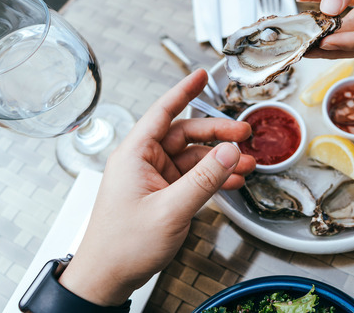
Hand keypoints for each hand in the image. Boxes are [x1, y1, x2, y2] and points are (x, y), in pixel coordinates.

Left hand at [59, 70, 254, 305]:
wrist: (107, 278)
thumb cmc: (122, 246)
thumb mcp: (170, 210)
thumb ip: (203, 180)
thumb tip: (228, 152)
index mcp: (135, 155)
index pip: (163, 112)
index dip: (183, 91)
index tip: (201, 75)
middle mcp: (144, 162)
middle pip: (187, 134)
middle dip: (218, 133)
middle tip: (244, 133)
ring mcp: (154, 179)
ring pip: (194, 158)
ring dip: (220, 160)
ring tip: (246, 164)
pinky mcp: (163, 195)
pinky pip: (193, 178)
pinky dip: (213, 178)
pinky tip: (232, 181)